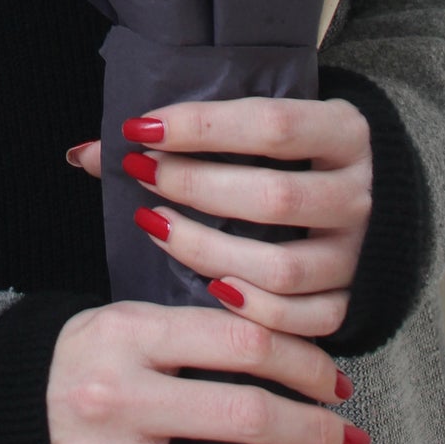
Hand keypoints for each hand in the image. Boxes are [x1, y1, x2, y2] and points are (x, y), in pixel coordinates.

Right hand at [46, 300, 362, 443]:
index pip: (237, 338)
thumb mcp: (128, 325)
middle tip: (346, 431)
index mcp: (127, 331)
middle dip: (311, 425)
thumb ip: (192, 329)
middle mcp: (120, 392)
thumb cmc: (87, 363)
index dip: (299, 359)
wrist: (16, 406)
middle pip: (245, 412)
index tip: (331, 375)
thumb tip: (283, 341)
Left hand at [67, 97, 372, 339]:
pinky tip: (210, 287)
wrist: (362, 194)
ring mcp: (358, 252)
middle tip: (142, 175)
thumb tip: (82, 154)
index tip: (141, 128)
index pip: (270, 123)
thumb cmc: (288, 153)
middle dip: (195, 187)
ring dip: (209, 250)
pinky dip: (253, 309)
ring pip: (282, 266)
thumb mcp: (255, 126)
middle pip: (273, 198)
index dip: (200, 126)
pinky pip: (304, 320)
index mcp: (344, 129)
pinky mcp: (353, 299)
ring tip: (157, 228)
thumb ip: (179, 135)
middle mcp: (360, 190)